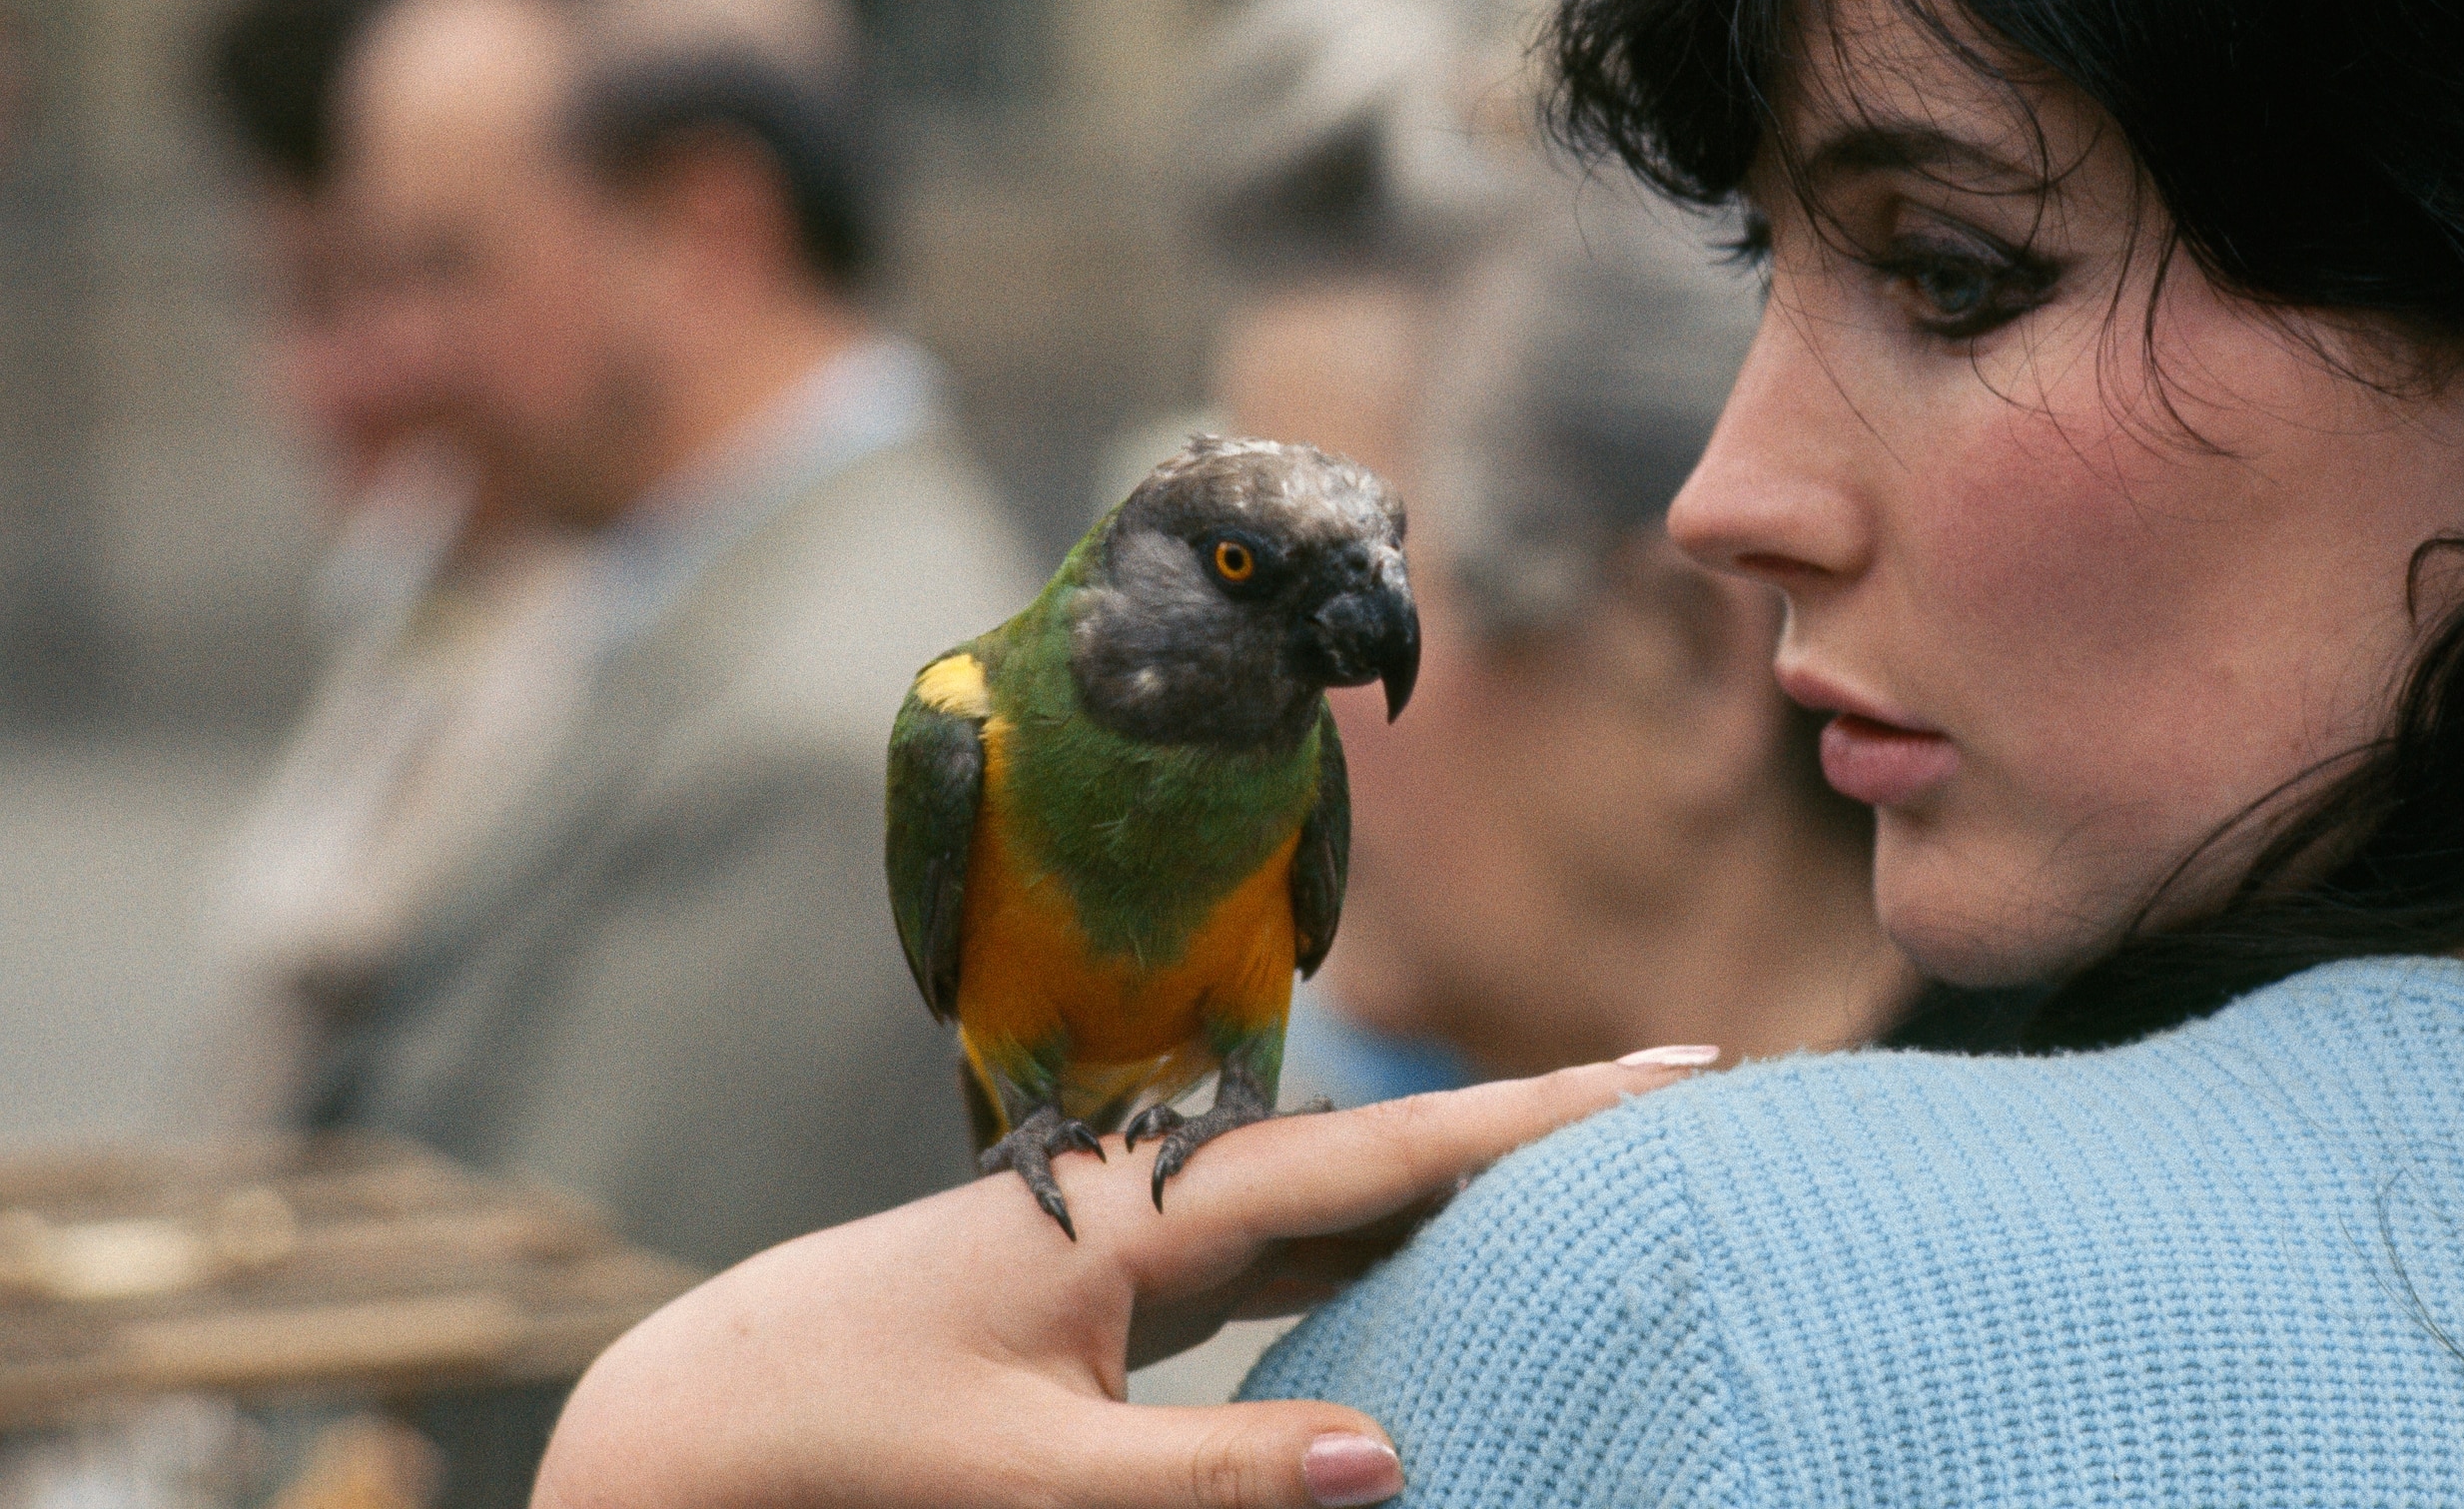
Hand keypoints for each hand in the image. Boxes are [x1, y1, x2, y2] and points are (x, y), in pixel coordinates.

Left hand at [531, 1052, 1717, 1508]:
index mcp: (1153, 1210)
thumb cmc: (838, 1447)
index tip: (1678, 1073)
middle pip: (1391, 1145)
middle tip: (1689, 1099)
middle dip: (1536, 1123)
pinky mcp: (1128, 1280)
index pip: (1384, 1150)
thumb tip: (1394, 1451)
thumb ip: (1200, 1474)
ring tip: (1599, 1162)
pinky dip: (1388, 1233)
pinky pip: (1296, 1244)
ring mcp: (1149, 1232)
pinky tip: (1438, 1247)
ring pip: (1348, 1189)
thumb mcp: (1017, 1482)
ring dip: (1471, 1172)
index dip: (1538, 1116)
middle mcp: (1167, 1196)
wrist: (697, 1417)